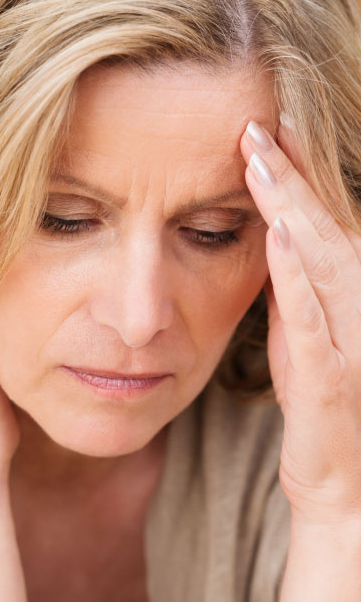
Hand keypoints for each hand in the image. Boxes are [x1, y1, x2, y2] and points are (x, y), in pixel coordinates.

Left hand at [240, 114, 360, 524]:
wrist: (347, 484)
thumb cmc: (322, 408)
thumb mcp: (302, 336)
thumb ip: (292, 288)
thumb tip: (273, 235)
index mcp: (348, 297)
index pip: (320, 224)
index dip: (296, 177)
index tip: (268, 127)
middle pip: (326, 228)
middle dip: (292, 175)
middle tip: (257, 123)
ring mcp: (354, 340)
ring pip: (326, 260)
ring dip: (293, 208)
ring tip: (260, 160)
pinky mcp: (335, 376)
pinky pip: (316, 317)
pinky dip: (299, 274)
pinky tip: (280, 236)